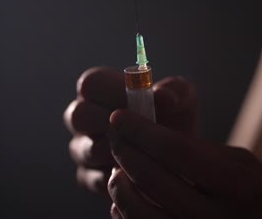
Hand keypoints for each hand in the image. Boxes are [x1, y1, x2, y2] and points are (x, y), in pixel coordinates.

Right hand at [64, 67, 198, 195]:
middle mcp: (82, 115)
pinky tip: (142, 173)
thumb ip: (174, 90)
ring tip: (146, 152)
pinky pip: (95, 178)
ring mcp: (81, 147)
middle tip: (141, 132)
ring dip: (120, 152)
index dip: (114, 94)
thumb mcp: (182, 98)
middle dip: (113, 124)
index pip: (91, 84)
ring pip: (87, 149)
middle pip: (79, 115)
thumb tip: (163, 96)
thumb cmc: (175, 117)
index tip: (141, 105)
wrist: (179, 156)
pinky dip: (121, 178)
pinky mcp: (86, 176)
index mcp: (100, 88)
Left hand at [107, 110, 261, 218]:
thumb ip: (204, 150)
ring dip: (119, 185)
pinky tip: (125, 196)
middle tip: (115, 136)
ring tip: (117, 168)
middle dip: (125, 151)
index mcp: (239, 186)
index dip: (142, 131)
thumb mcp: (245, 166)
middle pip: (153, 179)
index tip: (119, 116)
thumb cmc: (259, 196)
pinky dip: (124, 212)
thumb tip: (152, 136)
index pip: (178, 151)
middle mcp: (217, 218)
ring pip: (139, 212)